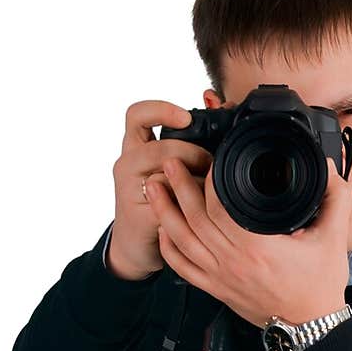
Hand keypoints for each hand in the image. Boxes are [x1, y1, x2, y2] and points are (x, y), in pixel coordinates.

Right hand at [108, 101, 212, 279]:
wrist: (138, 242)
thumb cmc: (165, 199)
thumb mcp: (173, 165)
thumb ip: (192, 140)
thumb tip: (223, 107)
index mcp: (135, 146)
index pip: (138, 115)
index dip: (162, 110)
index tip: (187, 118)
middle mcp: (127, 163)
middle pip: (160, 147)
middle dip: (192, 154)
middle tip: (209, 164)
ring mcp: (128, 190)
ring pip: (164, 175)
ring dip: (192, 181)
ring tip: (205, 188)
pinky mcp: (138, 215)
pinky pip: (169, 205)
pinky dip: (188, 206)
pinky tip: (198, 209)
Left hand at [147, 155, 351, 326]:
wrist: (311, 327)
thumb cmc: (320, 287)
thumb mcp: (334, 238)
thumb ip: (336, 199)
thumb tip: (329, 167)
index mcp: (257, 248)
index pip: (219, 208)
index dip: (208, 181)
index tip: (209, 161)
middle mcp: (232, 263)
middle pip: (193, 219)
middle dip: (178, 187)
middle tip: (170, 161)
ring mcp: (220, 278)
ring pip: (181, 241)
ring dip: (163, 211)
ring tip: (154, 186)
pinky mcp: (216, 290)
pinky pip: (182, 268)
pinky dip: (168, 247)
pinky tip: (163, 228)